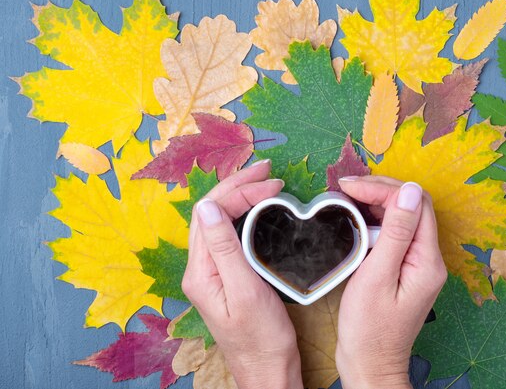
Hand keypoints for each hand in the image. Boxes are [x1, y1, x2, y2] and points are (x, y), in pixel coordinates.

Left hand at [182, 160, 303, 388]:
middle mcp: (200, 269)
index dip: (239, 192)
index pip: (211, 214)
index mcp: (200, 272)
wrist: (268, 371)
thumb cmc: (262, 338)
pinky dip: (243, 214)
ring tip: (263, 180)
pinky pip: (228, 234)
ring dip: (239, 196)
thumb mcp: (246, 291)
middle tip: (268, 170)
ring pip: (218, 221)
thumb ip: (225, 248)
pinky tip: (257, 207)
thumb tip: (207, 205)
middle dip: (237, 186)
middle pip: (210, 213)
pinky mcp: (224, 277)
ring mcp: (211, 273)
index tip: (272, 183)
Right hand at [335, 176, 446, 388]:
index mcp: (427, 260)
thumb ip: (396, 232)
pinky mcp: (405, 270)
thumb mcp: (378, 276)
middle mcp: (428, 259)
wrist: (370, 364)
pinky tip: (357, 219)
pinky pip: (396, 235)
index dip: (384, 189)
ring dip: (378, 203)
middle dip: (381, 190)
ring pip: (404, 218)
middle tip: (347, 188)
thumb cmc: (369, 329)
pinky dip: (377, 222)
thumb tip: (409, 191)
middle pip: (412, 207)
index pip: (415, 204)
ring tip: (348, 198)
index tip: (350, 187)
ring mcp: (418, 265)